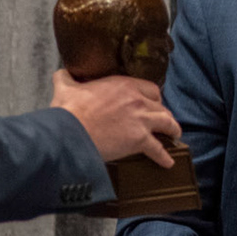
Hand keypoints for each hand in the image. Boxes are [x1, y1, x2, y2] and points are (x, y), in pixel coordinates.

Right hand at [51, 70, 180, 164]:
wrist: (71, 133)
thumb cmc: (69, 111)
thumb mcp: (66, 88)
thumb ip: (67, 78)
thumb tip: (61, 73)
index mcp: (124, 85)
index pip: (150, 88)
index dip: (152, 97)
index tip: (151, 103)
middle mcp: (137, 100)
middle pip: (161, 106)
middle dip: (163, 113)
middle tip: (162, 120)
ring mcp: (141, 120)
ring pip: (167, 123)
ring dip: (172, 129)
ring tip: (174, 135)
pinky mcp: (139, 140)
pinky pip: (158, 149)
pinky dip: (164, 156)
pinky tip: (168, 162)